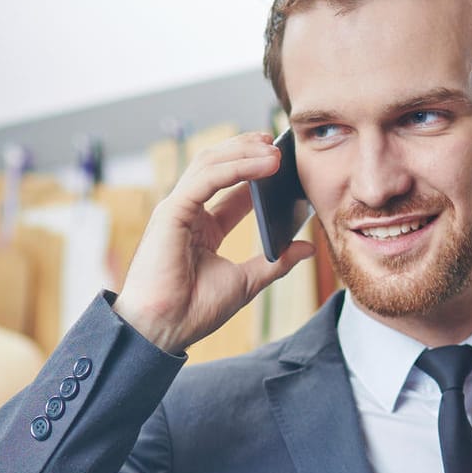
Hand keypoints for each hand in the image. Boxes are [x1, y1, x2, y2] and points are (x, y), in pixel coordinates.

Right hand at [112, 132, 314, 354]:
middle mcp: (188, 213)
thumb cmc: (195, 310)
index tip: (283, 162)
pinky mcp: (172, 212)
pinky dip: (236, 167)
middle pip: (218, 166)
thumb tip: (306, 248)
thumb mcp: (247, 281)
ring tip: (275, 150)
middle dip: (247, 150)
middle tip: (277, 142)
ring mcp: (177, 209)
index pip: (230, 188)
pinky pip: (207, 179)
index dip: (255, 171)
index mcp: (202, 228)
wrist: (165, 330)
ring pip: (211, 164)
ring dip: (244, 152)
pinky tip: (262, 164)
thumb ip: (275, 262)